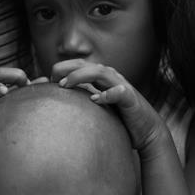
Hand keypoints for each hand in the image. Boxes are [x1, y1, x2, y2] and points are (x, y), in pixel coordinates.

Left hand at [52, 59, 166, 154]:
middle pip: (86, 64)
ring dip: (81, 75)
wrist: (147, 131)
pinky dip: (107, 94)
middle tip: (52, 79)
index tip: (47, 80)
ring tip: (65, 84)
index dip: (62, 68)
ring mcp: (121, 86)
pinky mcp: (131, 99)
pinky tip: (95, 100)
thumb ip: (81, 101)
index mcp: (101, 77)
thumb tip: (55, 103)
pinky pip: (119, 92)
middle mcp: (111, 77)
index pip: (79, 64)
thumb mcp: (96, 108)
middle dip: (67, 68)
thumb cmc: (119, 120)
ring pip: (100, 72)